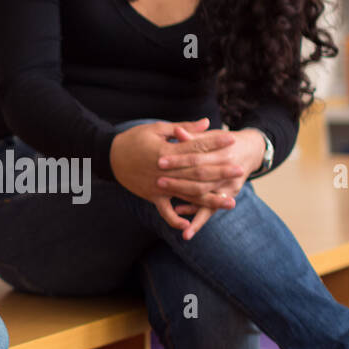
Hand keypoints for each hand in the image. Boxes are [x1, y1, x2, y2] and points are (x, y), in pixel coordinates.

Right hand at [110, 118, 236, 235]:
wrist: (108, 156)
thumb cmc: (133, 139)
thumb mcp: (156, 129)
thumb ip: (182, 128)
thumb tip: (206, 123)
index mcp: (166, 152)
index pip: (195, 147)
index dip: (214, 144)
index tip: (232, 141)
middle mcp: (165, 171)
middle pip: (197, 173)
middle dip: (219, 172)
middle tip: (239, 170)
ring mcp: (159, 186)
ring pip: (189, 195)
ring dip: (210, 199)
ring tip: (230, 201)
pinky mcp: (152, 196)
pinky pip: (165, 211)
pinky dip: (176, 219)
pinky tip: (189, 225)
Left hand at [157, 124, 265, 216]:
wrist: (249, 150)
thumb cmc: (224, 141)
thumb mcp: (211, 136)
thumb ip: (194, 137)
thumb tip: (177, 131)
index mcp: (224, 154)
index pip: (197, 159)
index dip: (178, 160)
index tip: (159, 161)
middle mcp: (229, 173)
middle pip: (202, 180)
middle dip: (179, 183)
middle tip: (158, 183)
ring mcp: (231, 187)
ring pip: (208, 199)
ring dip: (190, 206)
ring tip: (172, 209)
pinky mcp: (229, 196)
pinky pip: (211, 209)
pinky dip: (197, 216)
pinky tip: (181, 217)